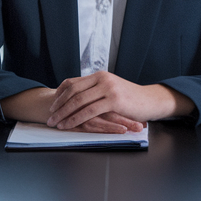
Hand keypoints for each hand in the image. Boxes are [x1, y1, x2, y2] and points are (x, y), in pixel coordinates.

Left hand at [47, 71, 192, 129]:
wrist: (151, 101)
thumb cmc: (131, 100)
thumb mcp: (111, 90)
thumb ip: (96, 91)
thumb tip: (77, 98)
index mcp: (99, 75)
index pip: (72, 82)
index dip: (59, 94)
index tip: (51, 105)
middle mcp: (102, 79)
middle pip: (72, 91)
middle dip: (58, 105)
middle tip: (49, 116)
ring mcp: (108, 88)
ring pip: (78, 101)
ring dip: (64, 113)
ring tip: (55, 123)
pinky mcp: (114, 100)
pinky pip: (89, 110)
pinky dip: (76, 118)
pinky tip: (69, 125)